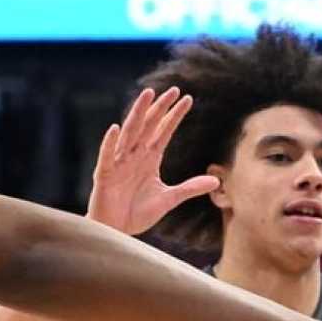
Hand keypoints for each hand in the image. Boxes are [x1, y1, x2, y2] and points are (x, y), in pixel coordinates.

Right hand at [88, 86, 219, 234]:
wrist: (117, 231)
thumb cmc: (137, 212)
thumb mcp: (170, 199)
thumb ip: (190, 187)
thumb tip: (216, 181)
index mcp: (149, 159)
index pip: (164, 132)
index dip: (175, 116)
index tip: (188, 99)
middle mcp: (134, 156)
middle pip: (149, 126)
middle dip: (160, 108)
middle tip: (173, 90)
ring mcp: (119, 163)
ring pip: (130, 133)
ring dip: (138, 114)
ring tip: (147, 95)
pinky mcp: (105, 176)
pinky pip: (107, 157)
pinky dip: (111, 143)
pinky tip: (116, 128)